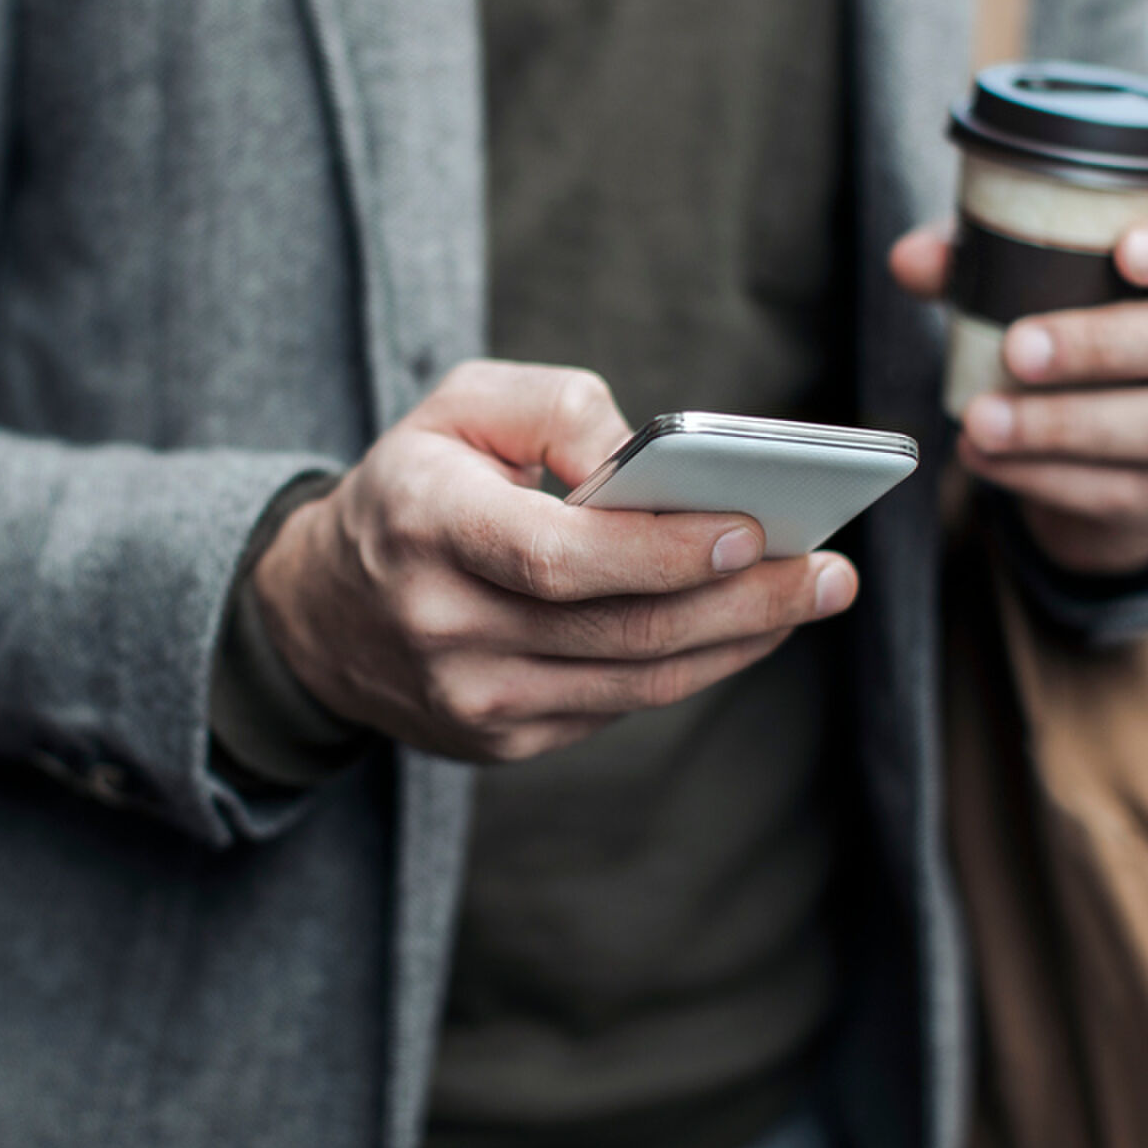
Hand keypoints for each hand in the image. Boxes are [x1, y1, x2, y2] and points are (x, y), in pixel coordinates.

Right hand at [250, 361, 859, 763]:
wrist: (317, 613)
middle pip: (620, 630)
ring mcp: (472, 699)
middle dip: (742, 600)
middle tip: (829, 569)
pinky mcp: (501, 741)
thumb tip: (654, 464)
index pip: (557, 557)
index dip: (659, 552)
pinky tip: (747, 626)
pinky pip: (620, 706)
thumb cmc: (414, 485)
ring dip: (740, 640)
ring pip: (635, 683)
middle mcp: (444, 625)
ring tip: (814, 594)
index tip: (750, 528)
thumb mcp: (460, 406)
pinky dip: (695, 666)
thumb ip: (560, 410)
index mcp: (426, 525)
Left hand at [889, 212, 1147, 573]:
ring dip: (1063, 423)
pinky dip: (1042, 475)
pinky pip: (1119, 490)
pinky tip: (984, 458)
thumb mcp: (1021, 292)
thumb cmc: (1063, 342)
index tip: (1129, 252)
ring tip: (982, 419)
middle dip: (1104, 344)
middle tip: (1019, 349)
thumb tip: (912, 259)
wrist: (1089, 463)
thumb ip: (976, 265)